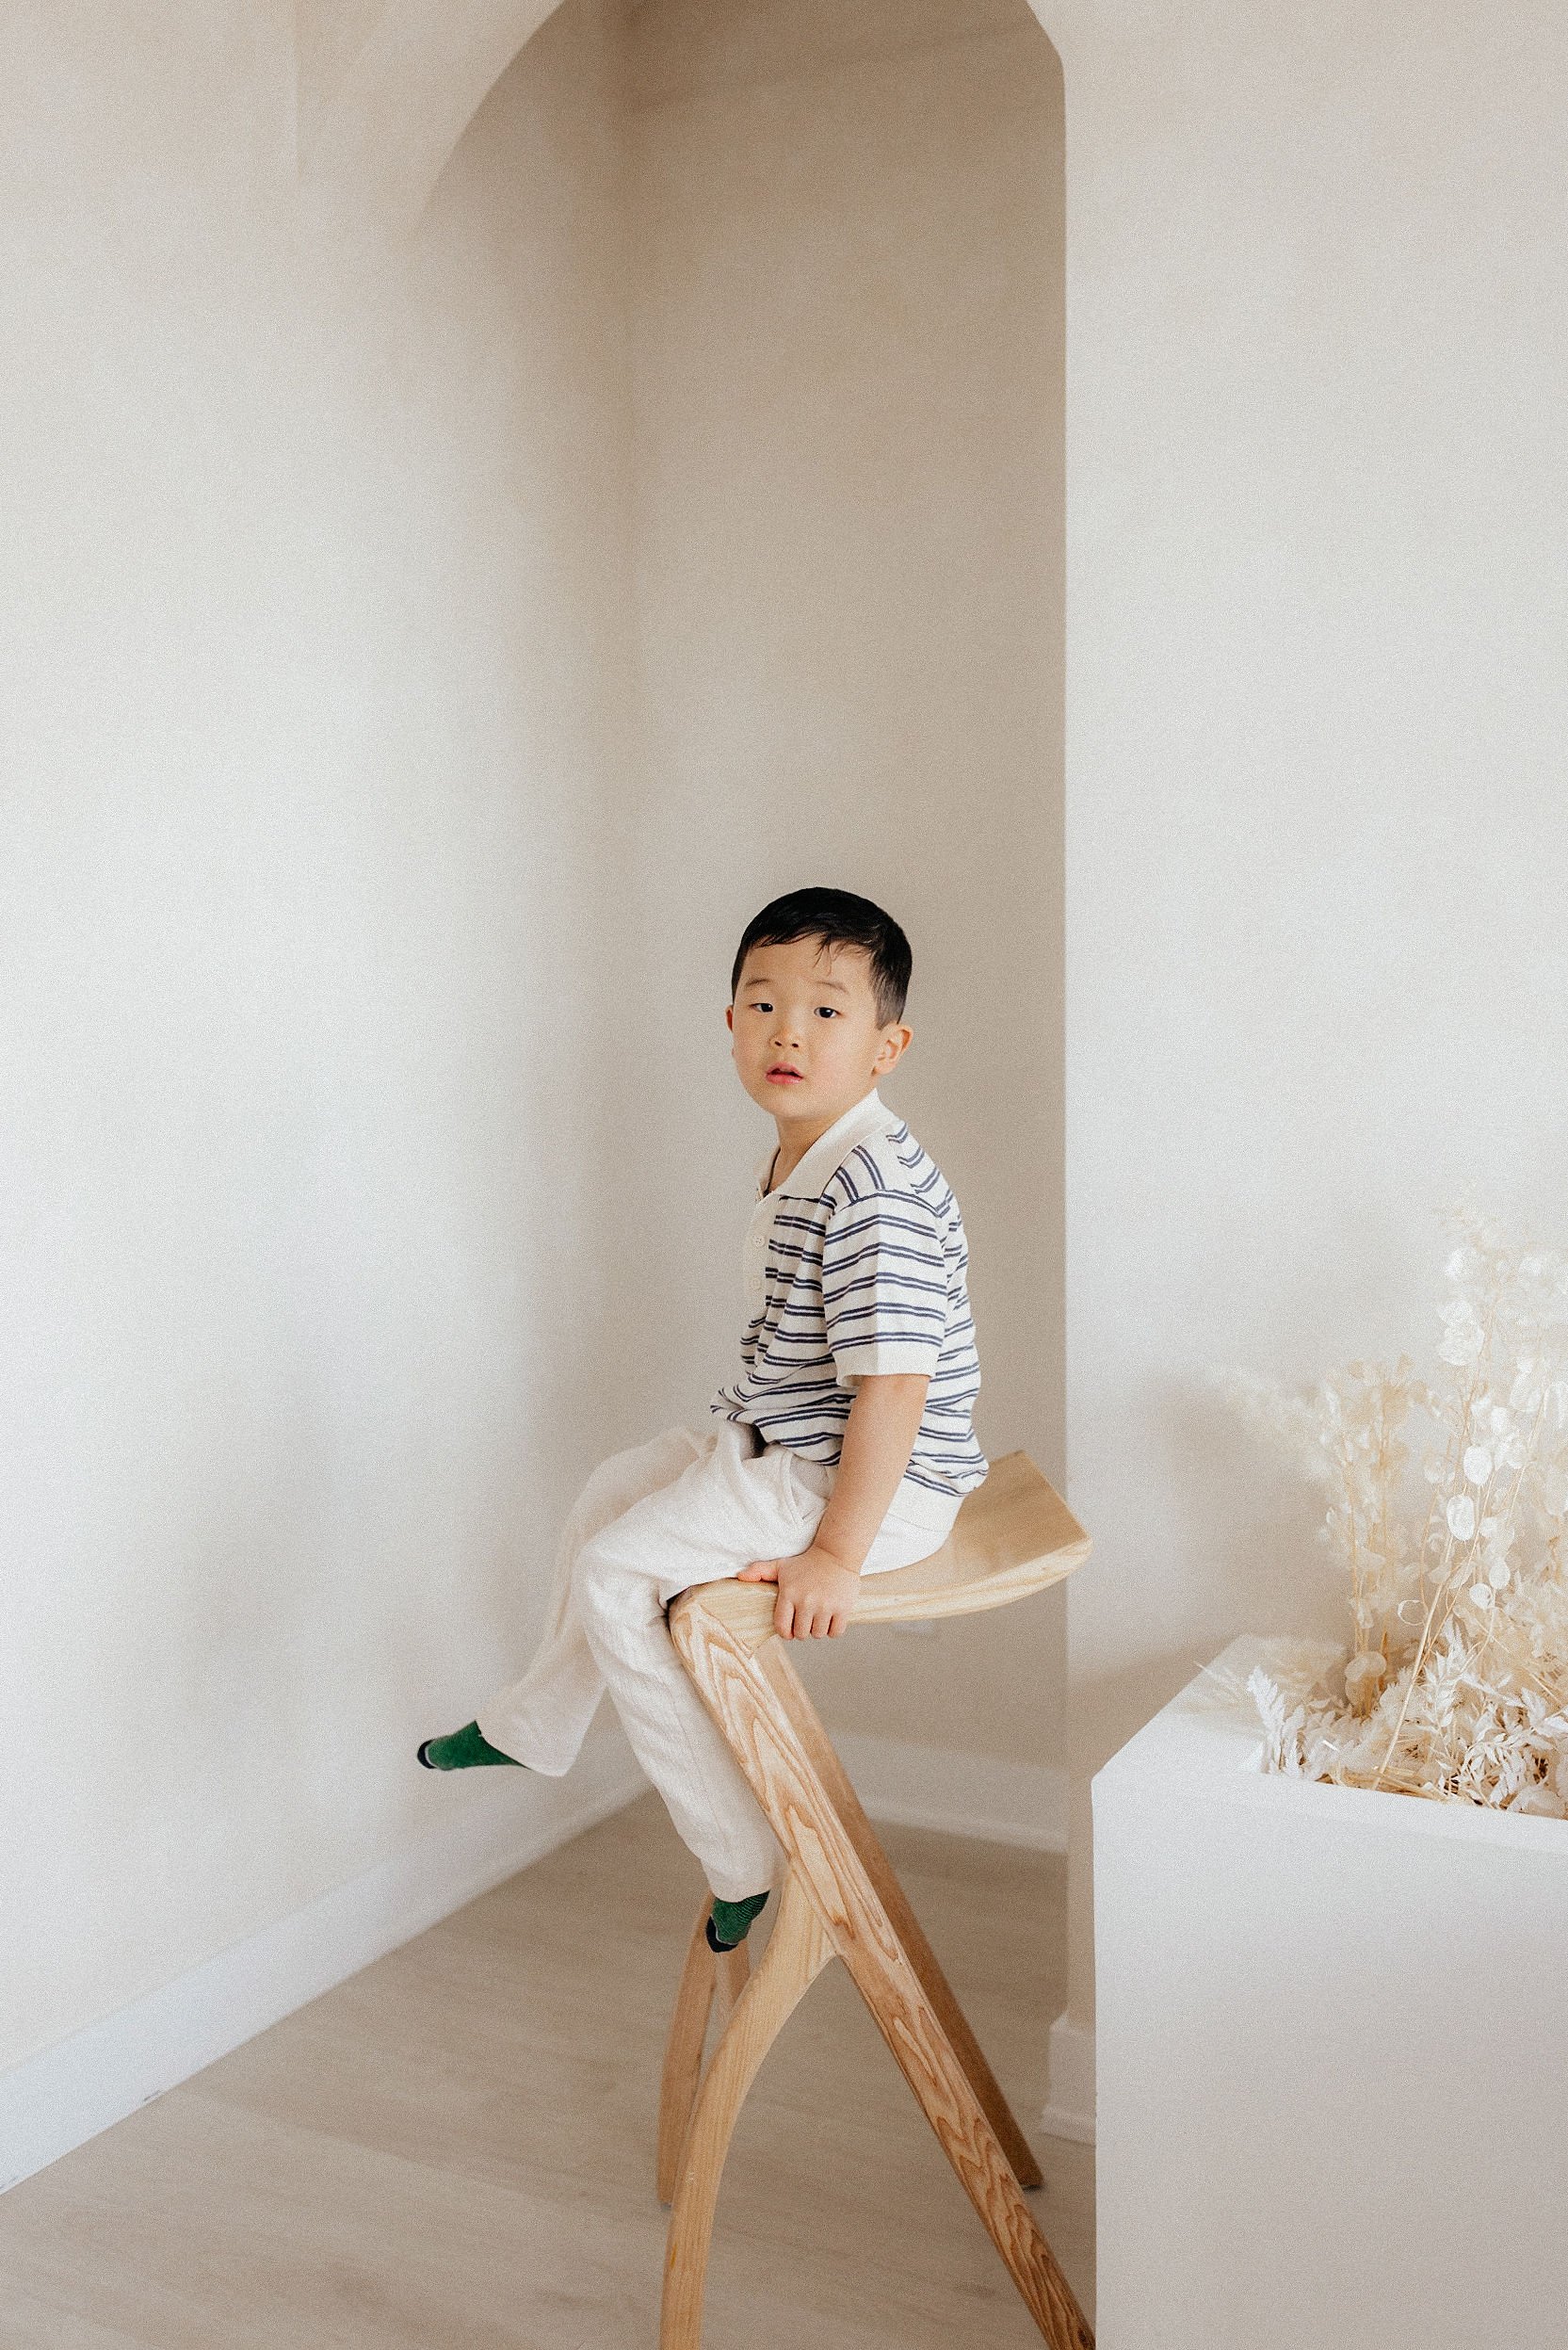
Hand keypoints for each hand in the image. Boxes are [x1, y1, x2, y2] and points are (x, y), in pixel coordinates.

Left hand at [735, 1542, 861, 1638]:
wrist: (836, 1553)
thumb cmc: (806, 1562)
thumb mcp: (781, 1565)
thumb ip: (759, 1571)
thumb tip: (739, 1577)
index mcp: (789, 1594)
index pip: (782, 1628)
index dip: (786, 1632)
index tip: (791, 1628)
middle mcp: (806, 1601)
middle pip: (801, 1634)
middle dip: (803, 1630)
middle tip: (806, 1619)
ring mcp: (825, 1606)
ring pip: (818, 1635)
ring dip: (818, 1630)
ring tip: (819, 1617)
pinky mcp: (843, 1608)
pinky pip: (835, 1633)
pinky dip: (833, 1630)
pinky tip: (831, 1619)